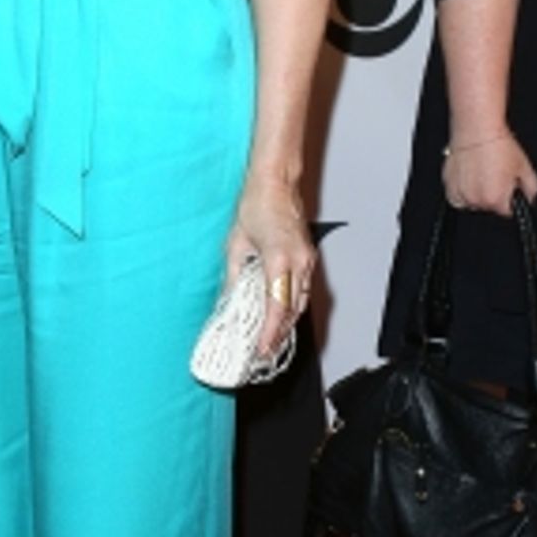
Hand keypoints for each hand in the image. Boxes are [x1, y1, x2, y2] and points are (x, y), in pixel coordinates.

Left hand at [224, 175, 313, 356]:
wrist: (276, 183)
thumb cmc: (256, 206)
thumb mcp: (235, 244)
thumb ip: (234, 276)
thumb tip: (229, 302)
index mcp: (279, 258)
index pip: (276, 305)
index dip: (270, 332)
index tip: (261, 349)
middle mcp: (299, 261)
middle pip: (292, 309)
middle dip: (279, 335)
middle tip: (263, 353)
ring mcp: (307, 260)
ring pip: (300, 302)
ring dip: (287, 324)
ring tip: (270, 342)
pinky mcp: (308, 258)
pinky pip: (302, 290)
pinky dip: (292, 307)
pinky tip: (280, 317)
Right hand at [442, 131, 536, 216]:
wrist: (477, 130)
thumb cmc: (498, 145)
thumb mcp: (525, 167)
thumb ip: (532, 189)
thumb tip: (530, 198)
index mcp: (496, 199)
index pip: (507, 211)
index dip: (510, 198)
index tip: (508, 187)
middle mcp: (476, 200)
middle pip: (489, 207)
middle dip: (493, 195)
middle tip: (495, 175)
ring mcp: (460, 193)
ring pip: (472, 202)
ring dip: (477, 193)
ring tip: (482, 173)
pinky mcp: (448, 185)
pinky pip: (457, 196)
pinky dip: (463, 190)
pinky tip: (470, 176)